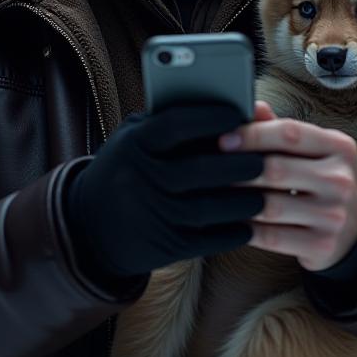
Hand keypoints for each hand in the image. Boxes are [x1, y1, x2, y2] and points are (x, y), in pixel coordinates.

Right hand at [64, 102, 264, 279]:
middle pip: (199, 170)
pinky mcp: (165, 246)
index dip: (211, 118)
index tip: (241, 113)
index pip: (176, 125)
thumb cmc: (128, 168)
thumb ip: (179, 119)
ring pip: (208, 208)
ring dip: (243, 202)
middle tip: (266, 160)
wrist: (90, 226)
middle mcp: (141, 180)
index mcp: (134, 145)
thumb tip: (238, 110)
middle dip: (239, 164)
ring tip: (264, 193)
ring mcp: (153, 215)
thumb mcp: (138, 137)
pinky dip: (233, 232)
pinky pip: (207, 240)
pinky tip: (249, 223)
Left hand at [219, 101, 356, 271]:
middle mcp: (340, 179)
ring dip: (235, 200)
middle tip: (207, 169)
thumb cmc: (326, 179)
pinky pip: (271, 236)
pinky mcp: (321, 245)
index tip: (222, 139)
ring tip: (211, 194)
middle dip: (236, 169)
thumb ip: (282, 130)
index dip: (252, 134)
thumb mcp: (316, 151)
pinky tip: (229, 221)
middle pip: (276, 169)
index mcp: (339, 147)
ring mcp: (333, 215)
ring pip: (269, 206)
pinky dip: (244, 229)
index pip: (289, 133)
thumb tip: (253, 106)